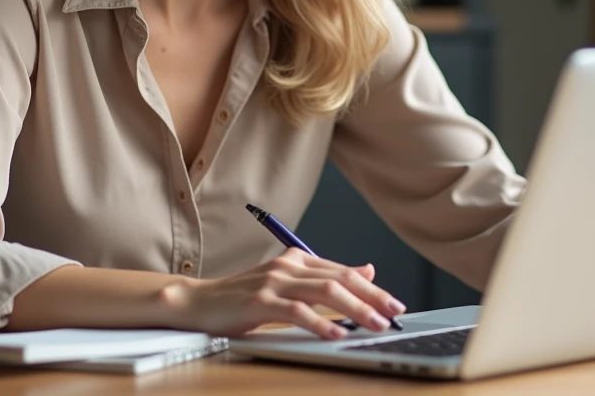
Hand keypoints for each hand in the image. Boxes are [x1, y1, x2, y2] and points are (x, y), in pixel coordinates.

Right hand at [169, 248, 406, 338]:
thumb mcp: (289, 284)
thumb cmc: (244, 298)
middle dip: (372, 297)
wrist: (200, 302)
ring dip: (355, 309)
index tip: (394, 304)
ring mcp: (275, 282)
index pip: (343, 271)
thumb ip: (325, 278)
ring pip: (325, 291)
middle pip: (340, 278)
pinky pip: (298, 311)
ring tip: (375, 325)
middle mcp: (289, 265)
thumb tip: (367, 269)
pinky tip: (337, 334)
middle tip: (394, 314)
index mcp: (298, 259)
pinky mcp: (260, 301)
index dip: (372, 288)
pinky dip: (321, 323)